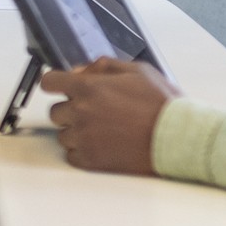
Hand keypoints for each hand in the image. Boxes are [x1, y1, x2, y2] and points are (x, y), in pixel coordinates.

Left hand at [49, 57, 173, 173]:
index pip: (50, 82)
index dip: (55, 83)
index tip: (60, 87)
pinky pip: (71, 155)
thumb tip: (81, 70)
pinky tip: (103, 144)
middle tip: (95, 111)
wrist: (176, 138)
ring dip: (77, 131)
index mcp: (88, 87)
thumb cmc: (161, 104)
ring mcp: (83, 138)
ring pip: (63, 135)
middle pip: (55, 111)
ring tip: (103, 130)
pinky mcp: (90, 160)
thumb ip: (104, 66)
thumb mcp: (137, 71)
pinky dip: (83, 150)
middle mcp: (80, 112)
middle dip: (71, 109)